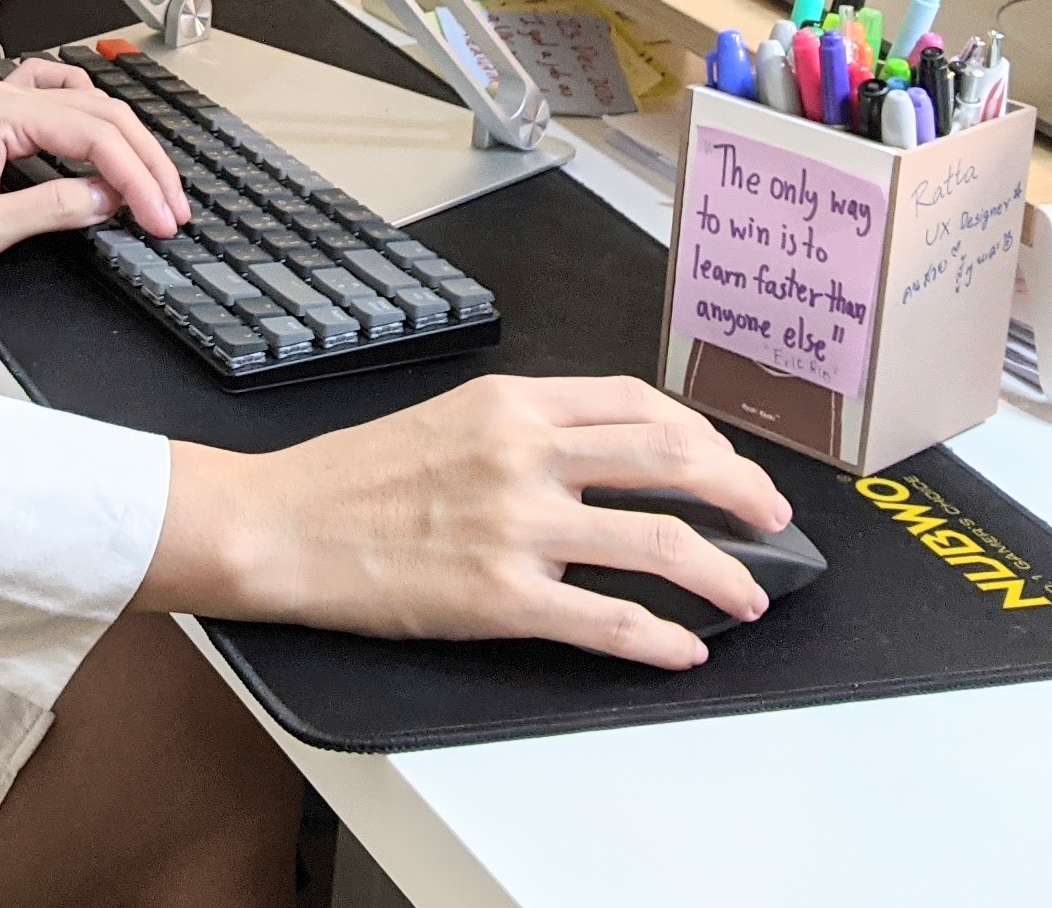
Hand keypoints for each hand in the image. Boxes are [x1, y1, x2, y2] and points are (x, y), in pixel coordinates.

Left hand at [0, 59, 190, 282]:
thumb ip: (53, 209)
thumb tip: (109, 200)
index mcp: (3, 114)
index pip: (96, 138)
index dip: (138, 179)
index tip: (162, 217)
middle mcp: (4, 97)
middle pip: (103, 116)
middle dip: (146, 163)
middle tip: (173, 207)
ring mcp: (0, 103)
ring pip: (87, 107)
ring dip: (126, 142)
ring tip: (151, 182)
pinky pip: (58, 103)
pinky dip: (93, 122)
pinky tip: (106, 146)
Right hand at [138, 376, 791, 667]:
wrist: (280, 524)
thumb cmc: (352, 476)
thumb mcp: (448, 418)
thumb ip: (526, 430)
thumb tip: (603, 458)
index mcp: (512, 405)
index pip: (637, 403)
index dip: (702, 435)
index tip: (728, 462)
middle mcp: (523, 456)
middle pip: (670, 459)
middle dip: (741, 490)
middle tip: (771, 518)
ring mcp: (515, 527)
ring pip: (657, 541)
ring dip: (722, 571)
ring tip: (749, 593)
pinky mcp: (498, 598)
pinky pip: (605, 618)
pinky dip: (659, 637)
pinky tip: (684, 648)